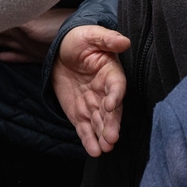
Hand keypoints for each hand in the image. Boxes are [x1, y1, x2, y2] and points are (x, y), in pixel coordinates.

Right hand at [0, 8, 73, 63]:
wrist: (80, 33)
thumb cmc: (56, 26)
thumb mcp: (29, 22)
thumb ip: (8, 18)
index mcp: (17, 21)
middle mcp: (21, 30)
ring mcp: (29, 42)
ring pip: (6, 41)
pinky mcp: (38, 53)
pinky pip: (20, 55)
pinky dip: (11, 56)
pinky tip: (1, 57)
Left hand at [53, 25, 128, 156]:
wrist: (61, 52)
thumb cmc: (80, 40)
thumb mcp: (91, 35)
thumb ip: (106, 40)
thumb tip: (124, 41)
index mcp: (111, 73)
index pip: (116, 86)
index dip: (115, 96)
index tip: (111, 105)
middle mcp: (105, 92)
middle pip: (111, 111)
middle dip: (111, 124)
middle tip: (111, 138)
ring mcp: (93, 105)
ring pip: (100, 123)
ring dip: (103, 136)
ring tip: (104, 148)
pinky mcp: (80, 113)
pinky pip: (85, 128)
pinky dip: (89, 140)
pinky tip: (94, 150)